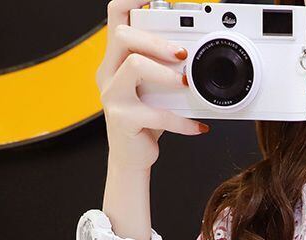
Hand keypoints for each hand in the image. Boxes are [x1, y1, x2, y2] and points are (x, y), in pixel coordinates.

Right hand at [96, 0, 207, 171]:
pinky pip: (155, 113)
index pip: (115, 18)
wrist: (132, 158)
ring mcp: (112, 96)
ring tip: (187, 85)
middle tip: (181, 54)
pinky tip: (197, 126)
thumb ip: (164, 69)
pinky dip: (182, 121)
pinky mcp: (122, 120)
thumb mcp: (153, 90)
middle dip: (156, 40)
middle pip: (123, 37)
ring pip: (134, 66)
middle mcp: (108, 73)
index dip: (131, 2)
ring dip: (166, 73)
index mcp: (115, 60)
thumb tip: (194, 56)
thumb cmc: (145, 121)